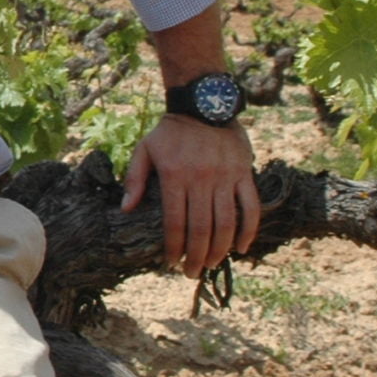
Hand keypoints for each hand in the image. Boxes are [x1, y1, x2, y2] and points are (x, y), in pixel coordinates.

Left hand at [120, 115, 259, 275]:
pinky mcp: (244, 173)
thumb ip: (135, 179)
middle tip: (191, 273)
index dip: (174, 247)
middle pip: (201, 228)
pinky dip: (248, 229)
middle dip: (196, 256)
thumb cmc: (171, 130)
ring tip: (211, 265)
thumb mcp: (146, 149)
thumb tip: (126, 209)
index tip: (171, 263)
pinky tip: (241, 248)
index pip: (175, 222)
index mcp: (175, 176)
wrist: (204, 103)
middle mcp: (202, 179)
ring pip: (226, 222)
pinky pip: (250, 206)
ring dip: (219, 249)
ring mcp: (226, 177)